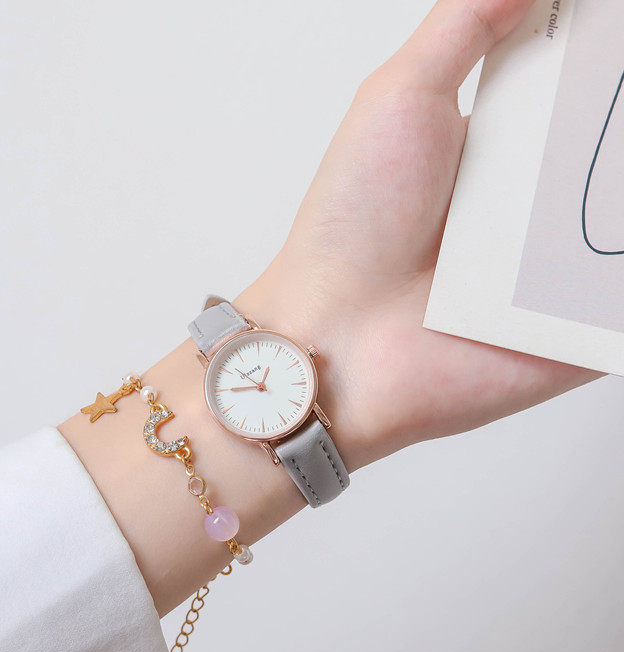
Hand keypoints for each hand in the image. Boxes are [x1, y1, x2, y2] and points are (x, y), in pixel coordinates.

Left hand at [238, 0, 597, 468]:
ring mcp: (567, 266)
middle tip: (621, 104)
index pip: (594, 81)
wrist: (334, 341)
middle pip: (620, 143)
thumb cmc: (351, 226)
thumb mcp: (399, 99)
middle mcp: (543, 202)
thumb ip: (466, 25)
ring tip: (619, 169)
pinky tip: (619, 235)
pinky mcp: (585, 329)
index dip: (612, 57)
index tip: (615, 39)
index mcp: (508, 144)